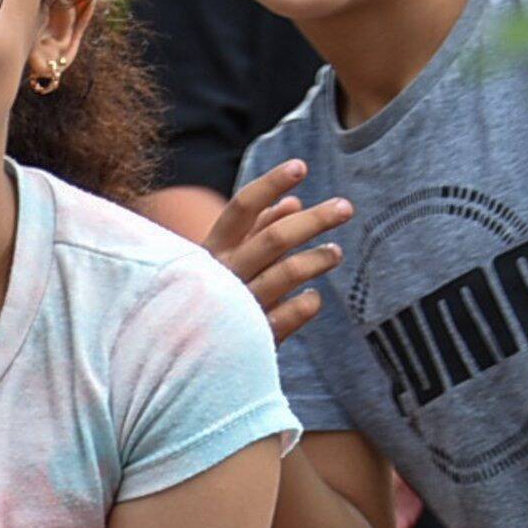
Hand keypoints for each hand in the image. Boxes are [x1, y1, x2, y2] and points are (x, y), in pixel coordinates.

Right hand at [200, 160, 351, 337]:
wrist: (181, 362)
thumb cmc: (209, 298)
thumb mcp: (225, 259)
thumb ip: (255, 229)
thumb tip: (293, 202)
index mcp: (211, 250)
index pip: (241, 208)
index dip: (271, 184)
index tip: (302, 166)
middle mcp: (222, 275)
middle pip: (274, 238)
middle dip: (314, 220)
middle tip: (346, 207)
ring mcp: (237, 307)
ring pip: (287, 274)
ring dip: (317, 259)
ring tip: (336, 253)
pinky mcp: (253, 337)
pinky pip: (291, 315)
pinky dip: (307, 304)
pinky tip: (313, 298)